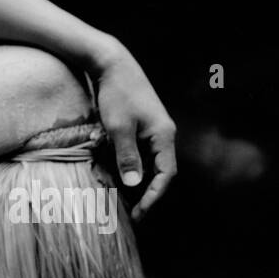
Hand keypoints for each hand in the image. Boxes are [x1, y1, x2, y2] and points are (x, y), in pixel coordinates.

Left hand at [91, 43, 176, 220]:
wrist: (111, 63)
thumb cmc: (116, 93)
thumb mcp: (119, 127)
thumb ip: (127, 156)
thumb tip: (134, 185)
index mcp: (164, 136)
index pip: (166, 175)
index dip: (154, 196)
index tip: (139, 213)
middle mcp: (163, 135)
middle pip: (159, 172)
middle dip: (145, 193)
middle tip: (129, 213)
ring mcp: (152, 130)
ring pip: (147, 163)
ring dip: (135, 181)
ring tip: (120, 200)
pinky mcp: (140, 126)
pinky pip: (138, 153)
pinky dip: (128, 166)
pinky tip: (113, 176)